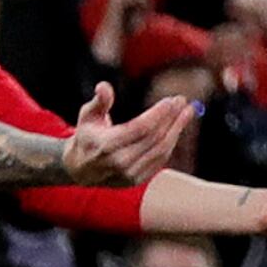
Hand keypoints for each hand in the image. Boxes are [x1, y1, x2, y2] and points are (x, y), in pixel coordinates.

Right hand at [60, 84, 194, 187]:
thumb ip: (99, 101)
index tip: (172, 100)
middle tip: (182, 102)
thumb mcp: (87, 116)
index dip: (159, 113)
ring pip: (161, 150)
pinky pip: (160, 160)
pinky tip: (177, 128)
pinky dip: (170, 142)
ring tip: (187, 112)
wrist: (80, 169)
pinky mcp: (137, 180)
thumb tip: (104, 86)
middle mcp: (119, 162)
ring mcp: (129, 174)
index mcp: (106, 145)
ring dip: (176, 130)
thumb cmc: (87, 136)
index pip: (140, 128)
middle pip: (154, 139)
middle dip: (172, 118)